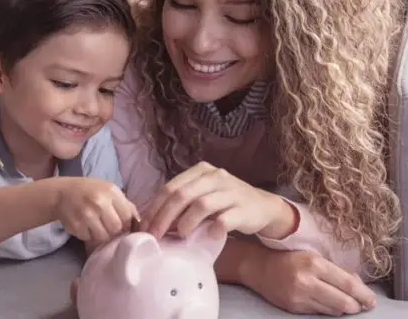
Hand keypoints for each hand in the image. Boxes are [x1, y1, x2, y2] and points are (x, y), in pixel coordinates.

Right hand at [53, 177, 137, 243]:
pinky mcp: (75, 226)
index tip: (122, 224)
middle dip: (114, 230)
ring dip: (102, 234)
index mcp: (110, 192)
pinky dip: (89, 235)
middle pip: (116, 228)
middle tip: (108, 226)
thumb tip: (139, 222)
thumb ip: (125, 204)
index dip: (127, 223)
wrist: (61, 193)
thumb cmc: (90, 191)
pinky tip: (85, 226)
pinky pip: (89, 238)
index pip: (127, 216)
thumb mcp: (109, 190)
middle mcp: (98, 202)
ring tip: (97, 226)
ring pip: (103, 236)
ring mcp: (86, 215)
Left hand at [140, 162, 291, 239]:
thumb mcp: (204, 194)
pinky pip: (224, 219)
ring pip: (201, 205)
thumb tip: (153, 221)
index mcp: (201, 171)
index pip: (171, 187)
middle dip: (164, 217)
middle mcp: (216, 177)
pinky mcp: (244, 209)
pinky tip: (207, 236)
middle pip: (182, 195)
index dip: (155, 208)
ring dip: (186, 222)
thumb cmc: (226, 203)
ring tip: (180, 235)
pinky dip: (213, 229)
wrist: (262, 207)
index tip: (144, 227)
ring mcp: (231, 192)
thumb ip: (182, 202)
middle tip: (156, 236)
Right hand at [245, 250, 376, 315]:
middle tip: (363, 305)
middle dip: (356, 306)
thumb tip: (358, 284)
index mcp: (314, 264)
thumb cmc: (290, 258)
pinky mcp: (294, 308)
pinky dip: (329, 310)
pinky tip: (330, 304)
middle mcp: (306, 281)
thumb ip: (336, 270)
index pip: (346, 283)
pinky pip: (319, 313)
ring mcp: (299, 297)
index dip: (363, 294)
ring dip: (343, 309)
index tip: (372, 300)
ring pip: (332, 310)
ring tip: (348, 304)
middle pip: (342, 301)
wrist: (259, 267)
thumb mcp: (314, 257)